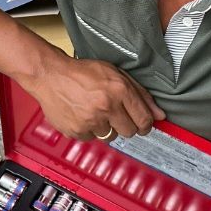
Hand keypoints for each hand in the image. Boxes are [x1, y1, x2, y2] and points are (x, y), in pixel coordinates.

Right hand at [23, 55, 164, 140]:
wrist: (50, 75)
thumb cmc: (82, 72)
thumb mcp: (116, 74)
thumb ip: (140, 94)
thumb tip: (159, 114)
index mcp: (119, 90)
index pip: (144, 119)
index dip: (146, 124)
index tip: (143, 124)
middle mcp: (106, 107)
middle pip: (130, 132)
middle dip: (127, 125)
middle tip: (116, 114)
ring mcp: (91, 121)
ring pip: (111, 136)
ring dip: (107, 127)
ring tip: (96, 111)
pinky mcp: (77, 131)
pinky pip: (92, 139)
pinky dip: (90, 130)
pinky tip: (84, 115)